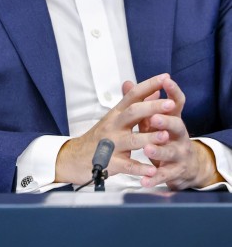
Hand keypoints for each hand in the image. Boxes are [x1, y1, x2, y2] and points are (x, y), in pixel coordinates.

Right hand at [55, 74, 175, 183]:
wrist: (75, 157)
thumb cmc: (100, 137)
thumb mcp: (114, 118)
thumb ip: (132, 106)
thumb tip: (152, 90)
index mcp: (116, 114)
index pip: (133, 95)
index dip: (149, 85)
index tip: (166, 77)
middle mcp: (113, 126)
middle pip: (132, 113)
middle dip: (152, 108)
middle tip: (171, 104)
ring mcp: (111, 144)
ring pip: (131, 140)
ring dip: (149, 138)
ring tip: (166, 136)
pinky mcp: (110, 163)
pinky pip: (127, 165)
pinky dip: (140, 168)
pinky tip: (153, 170)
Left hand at [137, 76, 220, 189]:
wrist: (183, 166)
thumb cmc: (163, 137)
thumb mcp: (152, 120)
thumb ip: (141, 103)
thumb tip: (128, 83)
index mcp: (173, 120)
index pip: (177, 103)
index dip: (173, 91)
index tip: (166, 80)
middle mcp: (179, 136)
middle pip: (177, 126)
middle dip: (165, 122)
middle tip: (155, 118)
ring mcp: (178, 154)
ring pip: (170, 152)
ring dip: (159, 151)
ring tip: (147, 149)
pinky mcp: (174, 172)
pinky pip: (163, 176)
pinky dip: (153, 178)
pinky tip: (144, 181)